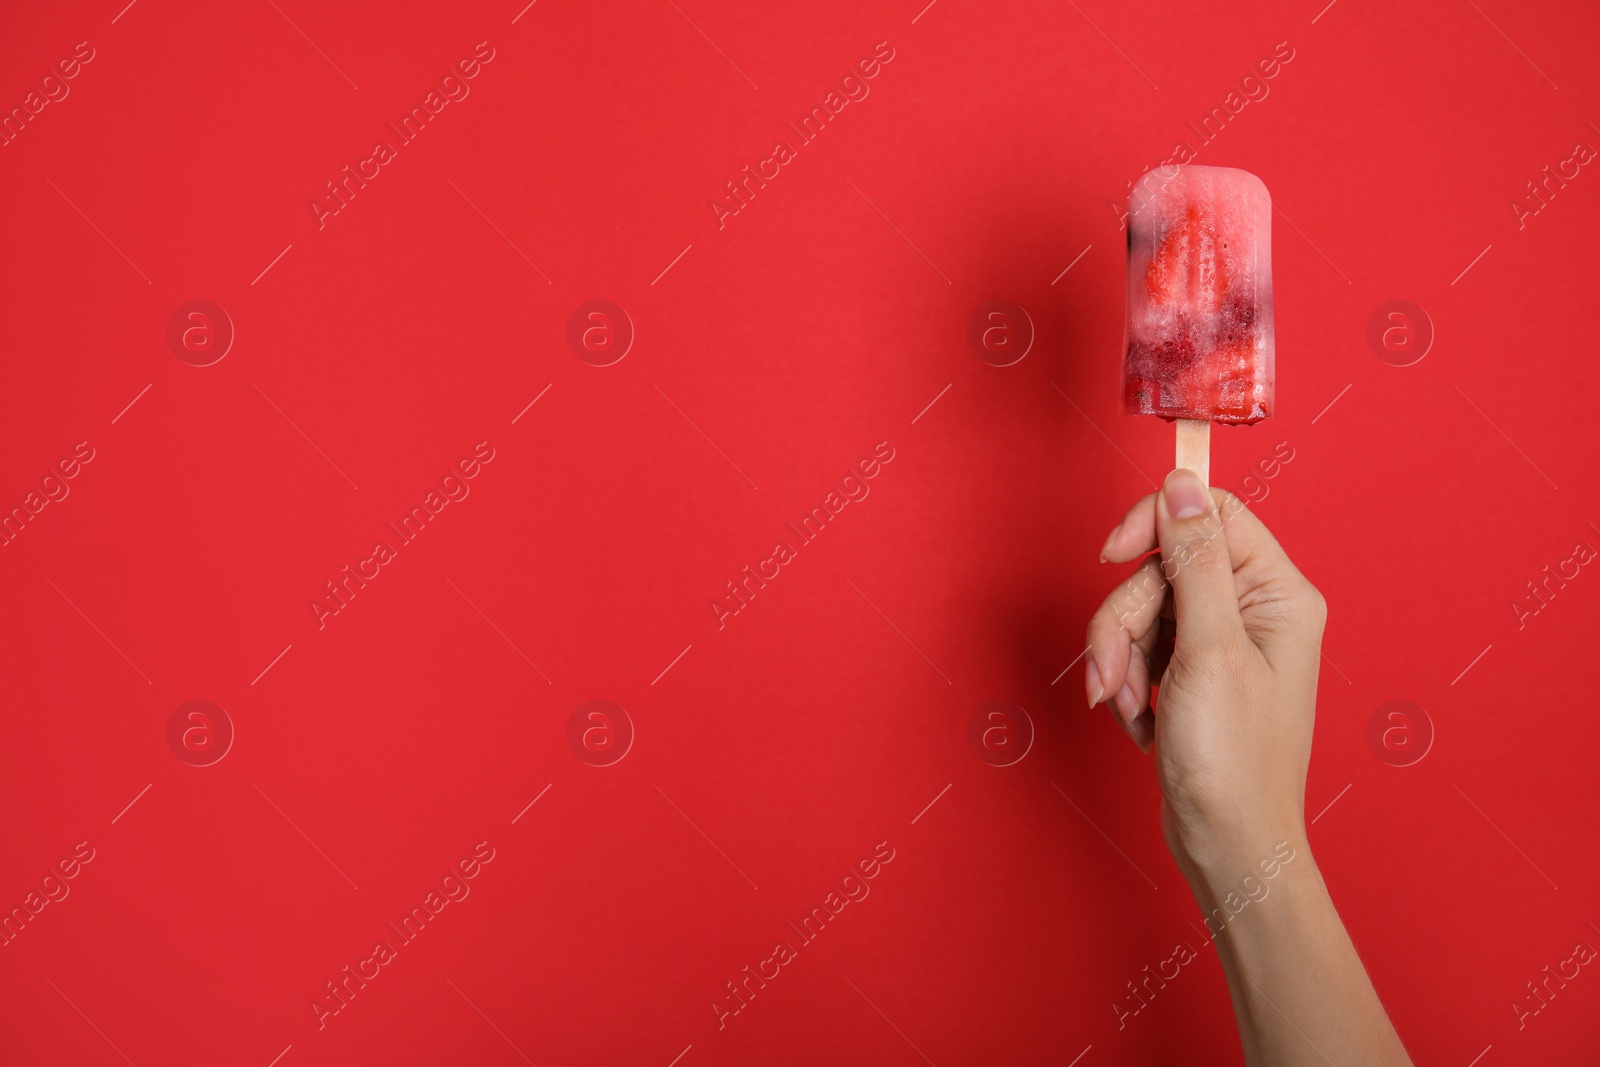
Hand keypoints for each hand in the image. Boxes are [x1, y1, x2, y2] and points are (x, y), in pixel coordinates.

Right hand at [1084, 468, 1326, 876]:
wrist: (1229, 846)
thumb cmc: (1234, 761)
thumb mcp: (1207, 650)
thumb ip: (1194, 560)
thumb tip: (1182, 483)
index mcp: (1277, 593)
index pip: (1208, 516)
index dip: (1152, 525)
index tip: (1110, 555)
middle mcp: (1254, 609)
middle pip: (1160, 569)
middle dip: (1124, 622)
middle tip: (1113, 674)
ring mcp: (1222, 643)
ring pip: (1142, 611)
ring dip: (1119, 659)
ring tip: (1125, 706)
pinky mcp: (1194, 673)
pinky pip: (1140, 648)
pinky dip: (1127, 681)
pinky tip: (1139, 720)